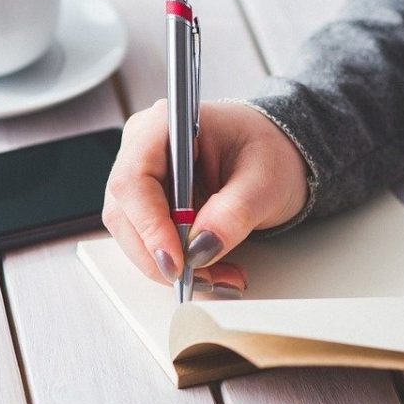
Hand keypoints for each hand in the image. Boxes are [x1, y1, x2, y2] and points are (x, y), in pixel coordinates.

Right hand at [102, 100, 308, 290]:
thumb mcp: (264, 182)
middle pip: (126, 214)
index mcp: (165, 125)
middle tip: (205, 279)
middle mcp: (144, 149)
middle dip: (162, 255)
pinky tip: (211, 270)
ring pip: (134, 235)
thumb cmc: (269, 152)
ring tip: (219, 277)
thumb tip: (201, 247)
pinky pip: (149, 243)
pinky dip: (178, 264)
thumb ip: (233, 213)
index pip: (134, 180)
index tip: (176, 261)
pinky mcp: (151, 205)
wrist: (277, 157)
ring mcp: (143, 178)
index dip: (149, 225)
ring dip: (172, 266)